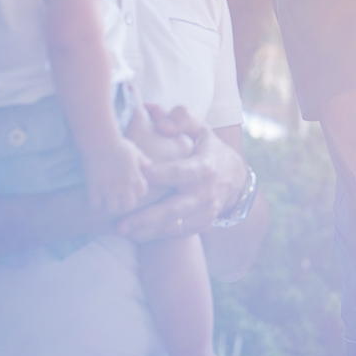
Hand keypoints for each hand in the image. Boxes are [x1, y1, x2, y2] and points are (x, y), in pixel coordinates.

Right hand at [83, 136, 150, 213]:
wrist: (100, 141)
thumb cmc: (118, 144)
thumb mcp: (134, 151)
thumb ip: (142, 160)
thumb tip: (149, 163)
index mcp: (135, 176)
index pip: (142, 193)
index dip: (137, 192)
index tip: (131, 188)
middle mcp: (124, 185)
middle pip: (129, 205)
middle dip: (125, 202)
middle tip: (118, 197)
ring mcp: (109, 188)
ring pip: (112, 208)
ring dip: (110, 204)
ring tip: (106, 199)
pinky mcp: (94, 187)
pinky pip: (95, 205)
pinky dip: (95, 203)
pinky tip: (95, 196)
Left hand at [116, 106, 246, 241]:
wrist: (235, 176)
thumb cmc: (208, 148)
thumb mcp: (200, 128)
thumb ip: (181, 119)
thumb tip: (161, 124)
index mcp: (206, 166)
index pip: (183, 172)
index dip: (163, 174)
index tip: (142, 174)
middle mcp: (207, 192)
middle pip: (176, 207)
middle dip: (147, 217)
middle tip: (120, 223)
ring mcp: (205, 211)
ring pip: (175, 225)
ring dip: (147, 230)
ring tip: (120, 230)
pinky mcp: (202, 224)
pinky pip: (178, 233)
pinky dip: (156, 236)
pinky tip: (135, 234)